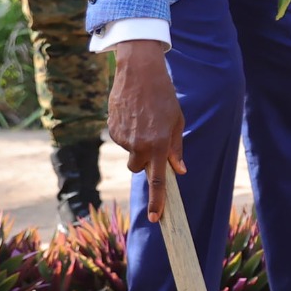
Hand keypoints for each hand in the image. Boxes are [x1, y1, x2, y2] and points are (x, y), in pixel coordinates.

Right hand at [108, 40, 184, 221]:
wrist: (139, 72)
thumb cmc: (164, 96)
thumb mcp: (177, 122)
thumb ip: (176, 149)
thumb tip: (179, 171)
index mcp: (158, 144)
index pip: (157, 181)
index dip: (157, 201)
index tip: (155, 218)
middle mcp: (139, 145)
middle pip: (138, 168)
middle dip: (145, 161)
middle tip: (153, 140)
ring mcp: (123, 138)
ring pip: (130, 152)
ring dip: (137, 143)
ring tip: (144, 119)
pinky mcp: (112, 130)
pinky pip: (121, 140)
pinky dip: (128, 132)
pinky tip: (133, 115)